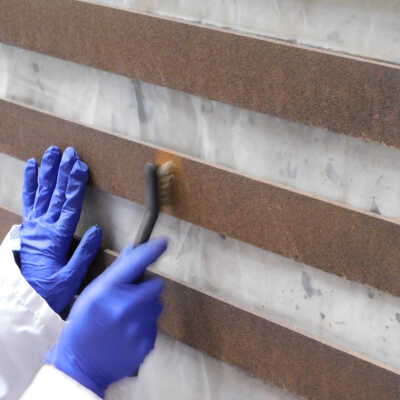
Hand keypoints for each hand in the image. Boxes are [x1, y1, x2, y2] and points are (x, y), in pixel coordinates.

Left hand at [20, 146, 101, 313]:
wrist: (24, 301)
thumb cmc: (50, 292)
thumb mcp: (70, 279)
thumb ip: (83, 254)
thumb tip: (96, 230)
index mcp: (57, 238)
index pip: (69, 204)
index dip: (75, 184)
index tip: (80, 166)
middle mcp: (44, 227)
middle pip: (55, 193)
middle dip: (63, 171)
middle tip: (69, 152)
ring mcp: (34, 226)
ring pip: (42, 193)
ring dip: (47, 172)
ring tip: (51, 152)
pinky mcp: (29, 228)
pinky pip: (29, 201)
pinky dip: (30, 183)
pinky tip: (32, 168)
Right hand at [46, 239, 166, 397]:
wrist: (80, 365)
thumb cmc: (83, 324)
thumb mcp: (93, 293)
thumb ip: (116, 272)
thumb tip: (134, 250)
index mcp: (108, 291)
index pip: (135, 264)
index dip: (152, 251)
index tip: (163, 242)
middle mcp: (125, 307)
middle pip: (156, 285)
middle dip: (147, 288)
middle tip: (132, 296)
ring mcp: (137, 327)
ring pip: (157, 306)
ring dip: (147, 308)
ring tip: (127, 318)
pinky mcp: (146, 344)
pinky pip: (154, 325)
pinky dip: (145, 326)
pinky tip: (128, 333)